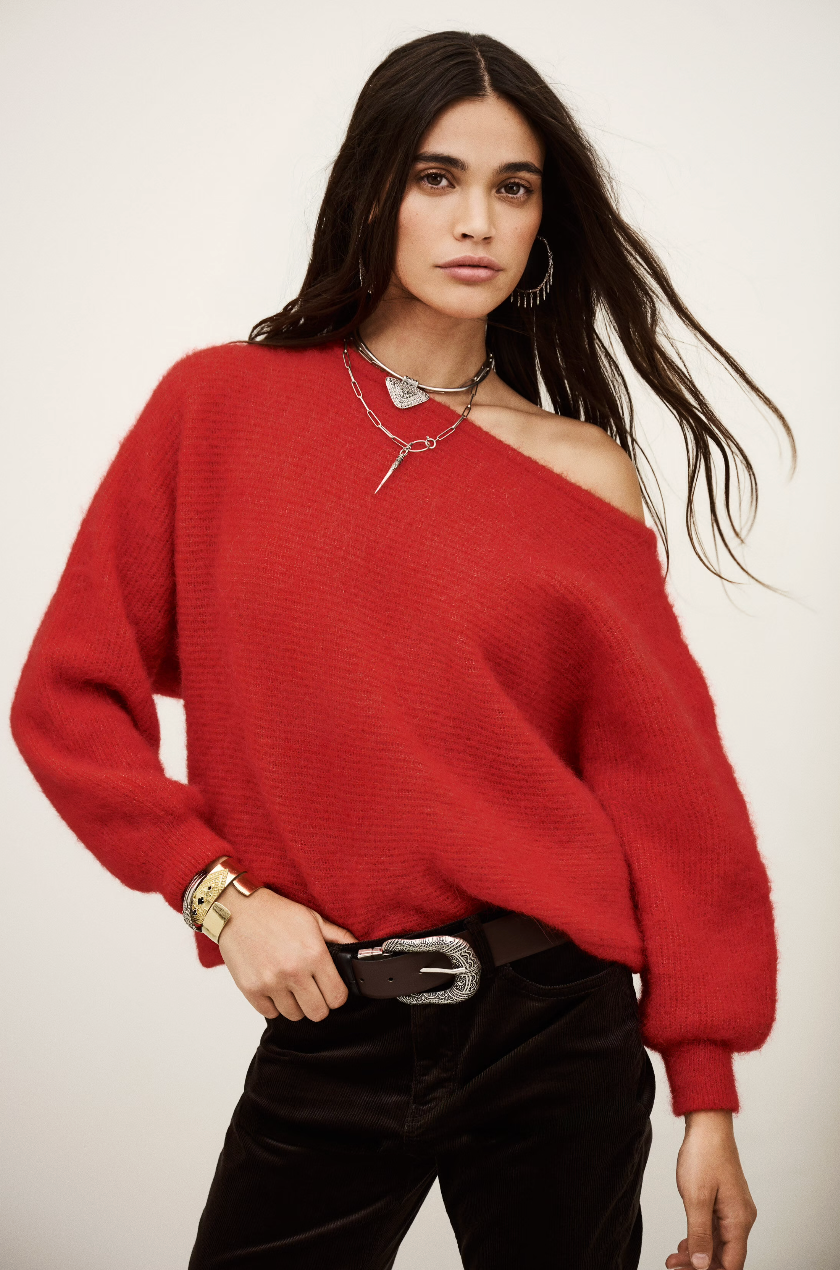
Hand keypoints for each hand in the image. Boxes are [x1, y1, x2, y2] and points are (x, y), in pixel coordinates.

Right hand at [216, 885, 357, 1021]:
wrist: (237, 909)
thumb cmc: (275, 913)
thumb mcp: (313, 919)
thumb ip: (339, 937)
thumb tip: (359, 949)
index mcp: (314, 954)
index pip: (338, 997)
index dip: (337, 995)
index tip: (331, 989)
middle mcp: (293, 972)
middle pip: (318, 1013)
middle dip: (318, 1003)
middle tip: (312, 990)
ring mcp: (271, 983)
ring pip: (294, 1015)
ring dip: (295, 1004)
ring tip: (290, 985)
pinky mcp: (251, 990)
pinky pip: (270, 1013)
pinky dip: (274, 1004)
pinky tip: (274, 986)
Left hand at [666, 1111, 756, 1269]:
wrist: (708, 1125)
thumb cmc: (704, 1154)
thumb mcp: (696, 1198)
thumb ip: (700, 1234)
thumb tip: (701, 1264)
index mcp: (739, 1220)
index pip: (731, 1264)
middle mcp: (741, 1217)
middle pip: (724, 1256)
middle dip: (699, 1264)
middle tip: (674, 1264)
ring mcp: (734, 1209)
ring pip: (718, 1243)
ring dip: (697, 1252)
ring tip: (674, 1257)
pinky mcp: (726, 1201)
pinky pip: (716, 1228)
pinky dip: (701, 1237)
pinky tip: (685, 1242)